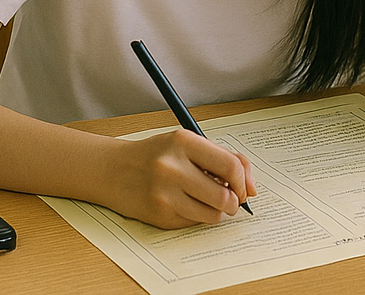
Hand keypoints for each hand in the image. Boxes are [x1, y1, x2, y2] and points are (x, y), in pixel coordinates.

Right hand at [104, 129, 256, 228]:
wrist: (112, 170)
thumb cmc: (155, 155)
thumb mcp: (186, 144)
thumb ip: (222, 158)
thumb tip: (252, 188)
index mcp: (183, 141)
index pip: (230, 165)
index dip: (243, 181)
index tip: (243, 187)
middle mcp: (172, 166)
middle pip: (224, 195)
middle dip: (233, 202)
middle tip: (229, 199)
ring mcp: (164, 193)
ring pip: (212, 214)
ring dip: (216, 211)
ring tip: (205, 200)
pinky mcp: (159, 215)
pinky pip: (194, 223)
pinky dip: (197, 216)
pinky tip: (184, 204)